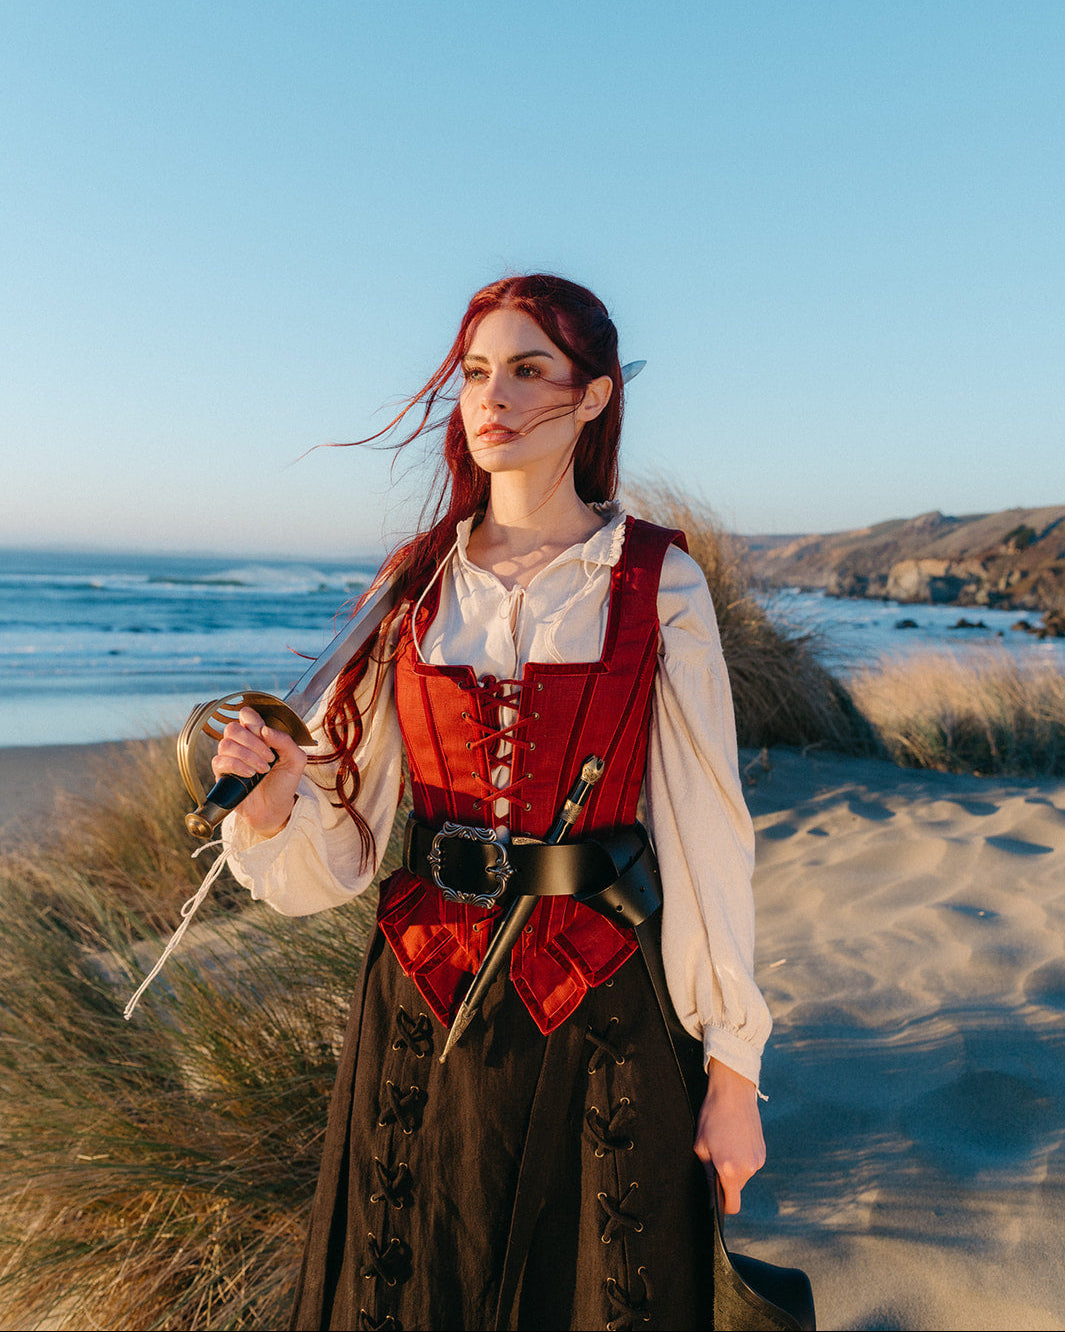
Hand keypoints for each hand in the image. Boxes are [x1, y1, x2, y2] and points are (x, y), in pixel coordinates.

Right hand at [211, 706, 308, 838]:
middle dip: (253, 742)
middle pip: (232, 728)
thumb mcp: (295, 760)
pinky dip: (237, 766)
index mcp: (258, 736)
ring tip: (262, 770)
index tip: (266, 737)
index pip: (246, 715)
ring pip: (225, 744)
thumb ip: (286, 741)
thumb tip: (265, 730)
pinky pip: (219, 761)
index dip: (254, 722)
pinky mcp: (222, 774)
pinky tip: (250, 775)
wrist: (276, 808)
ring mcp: (230, 758)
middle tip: (269, 758)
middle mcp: (241, 744)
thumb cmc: (284, 782)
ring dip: (248, 756)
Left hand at [694, 1059, 765, 1213]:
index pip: (732, 1206)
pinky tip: (734, 1140)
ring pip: (743, 1176)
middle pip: (736, 1189)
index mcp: (730, 1170)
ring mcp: (758, 1160)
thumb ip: (707, 1174)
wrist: (733, 1093)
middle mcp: (748, 1169)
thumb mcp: (701, 1146)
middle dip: (725, 1180)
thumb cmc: (712, 1117)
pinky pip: (750, 1164)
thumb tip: (711, 1195)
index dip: (722, 1205)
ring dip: (734, 1168)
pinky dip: (742, 1158)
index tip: (715, 1197)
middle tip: (715, 1157)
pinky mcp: (763, 1151)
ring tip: (725, 1144)